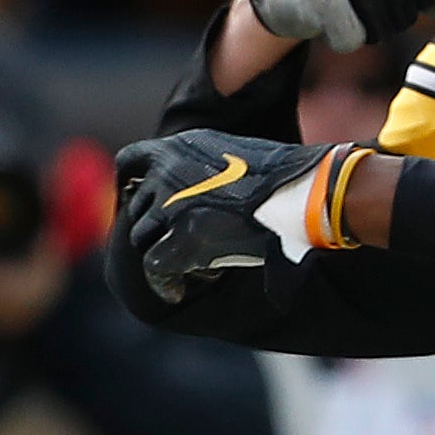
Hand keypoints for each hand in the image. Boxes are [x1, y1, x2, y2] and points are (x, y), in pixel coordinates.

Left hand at [114, 130, 368, 303]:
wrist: (306, 192)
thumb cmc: (286, 177)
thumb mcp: (233, 153)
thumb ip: (200, 168)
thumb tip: (189, 191)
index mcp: (179, 146)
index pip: (130, 161)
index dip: (128, 184)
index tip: (133, 200)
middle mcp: (167, 170)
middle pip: (137, 209)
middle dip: (156, 228)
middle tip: (187, 243)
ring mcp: (171, 203)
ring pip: (143, 238)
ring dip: (166, 251)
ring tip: (199, 259)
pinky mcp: (183, 237)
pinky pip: (155, 266)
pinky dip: (165, 280)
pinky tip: (181, 287)